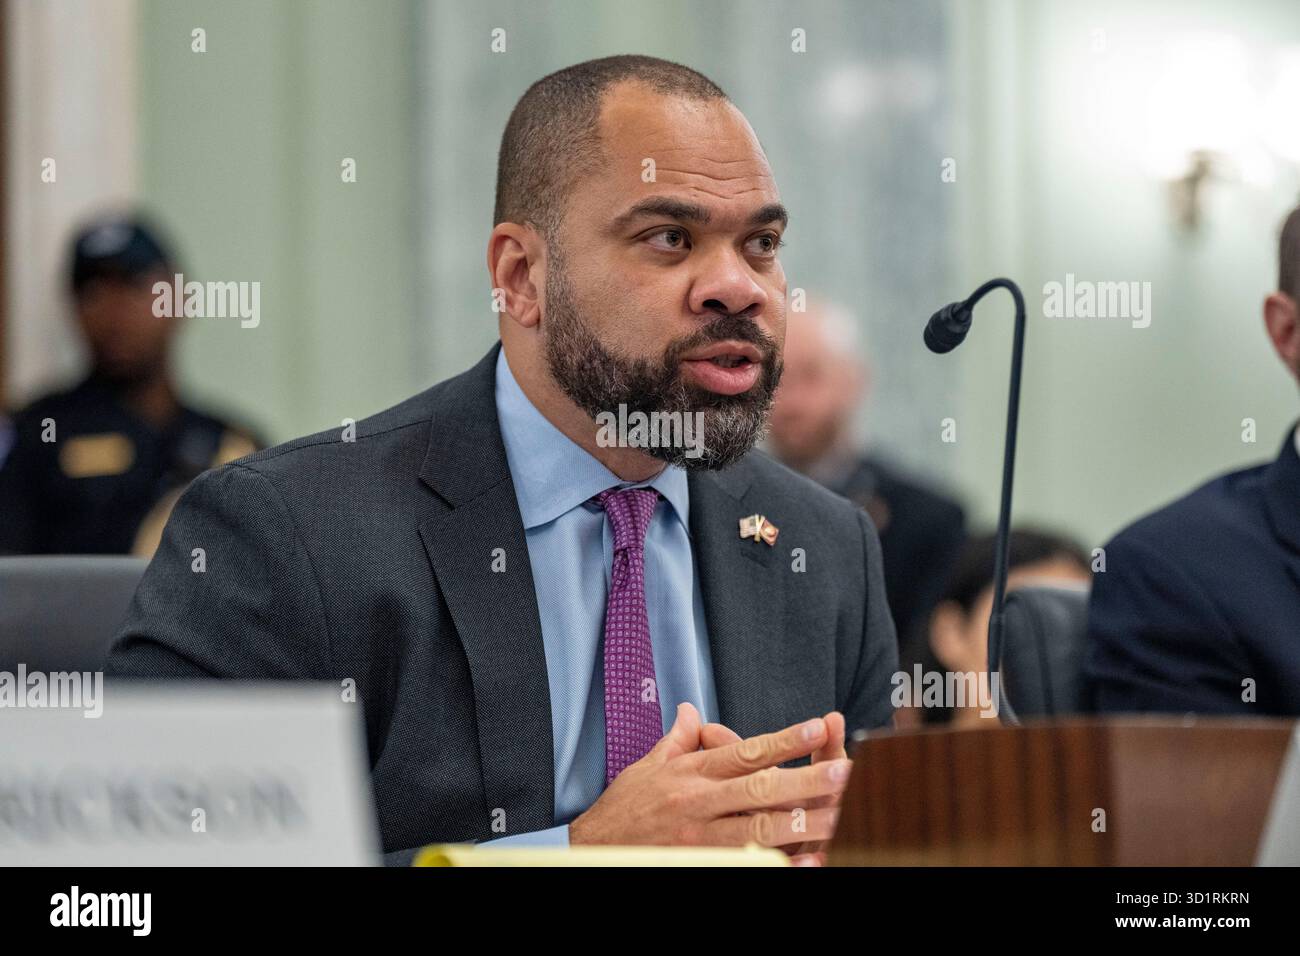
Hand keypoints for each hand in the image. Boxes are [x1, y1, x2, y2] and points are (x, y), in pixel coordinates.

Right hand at [569, 703, 851, 850]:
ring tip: (840, 817)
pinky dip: (774, 864)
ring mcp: (700, 838)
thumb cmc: (626, 806)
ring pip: (759, 830)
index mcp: (692, 771)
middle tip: (845, 773)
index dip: (784, 739)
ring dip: (803, 824)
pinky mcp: (698, 863)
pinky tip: (804, 863)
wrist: (591, 848)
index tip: (819, 726)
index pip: (745, 750)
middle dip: (806, 781)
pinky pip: (743, 864)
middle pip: (760, 789)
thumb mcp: (648, 764)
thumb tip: (690, 708)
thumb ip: (678, 738)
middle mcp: (699, 802)